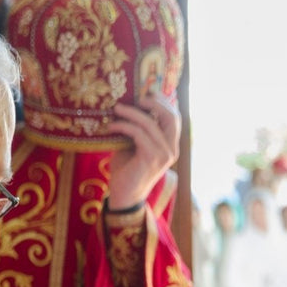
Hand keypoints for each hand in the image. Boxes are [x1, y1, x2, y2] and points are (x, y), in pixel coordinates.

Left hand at [103, 92, 180, 212]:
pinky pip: (138, 134)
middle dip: (154, 102)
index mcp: (170, 145)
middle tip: (136, 97)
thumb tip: (128, 103)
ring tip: (116, 108)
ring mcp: (164, 155)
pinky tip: (112, 126)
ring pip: (151, 123)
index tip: (147, 91)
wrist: (124, 195)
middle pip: (170, 117)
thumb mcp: (134, 143)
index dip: (163, 101)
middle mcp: (172, 149)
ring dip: (131, 113)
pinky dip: (124, 126)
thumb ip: (138, 128)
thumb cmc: (127, 168)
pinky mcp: (151, 158)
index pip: (175, 118)